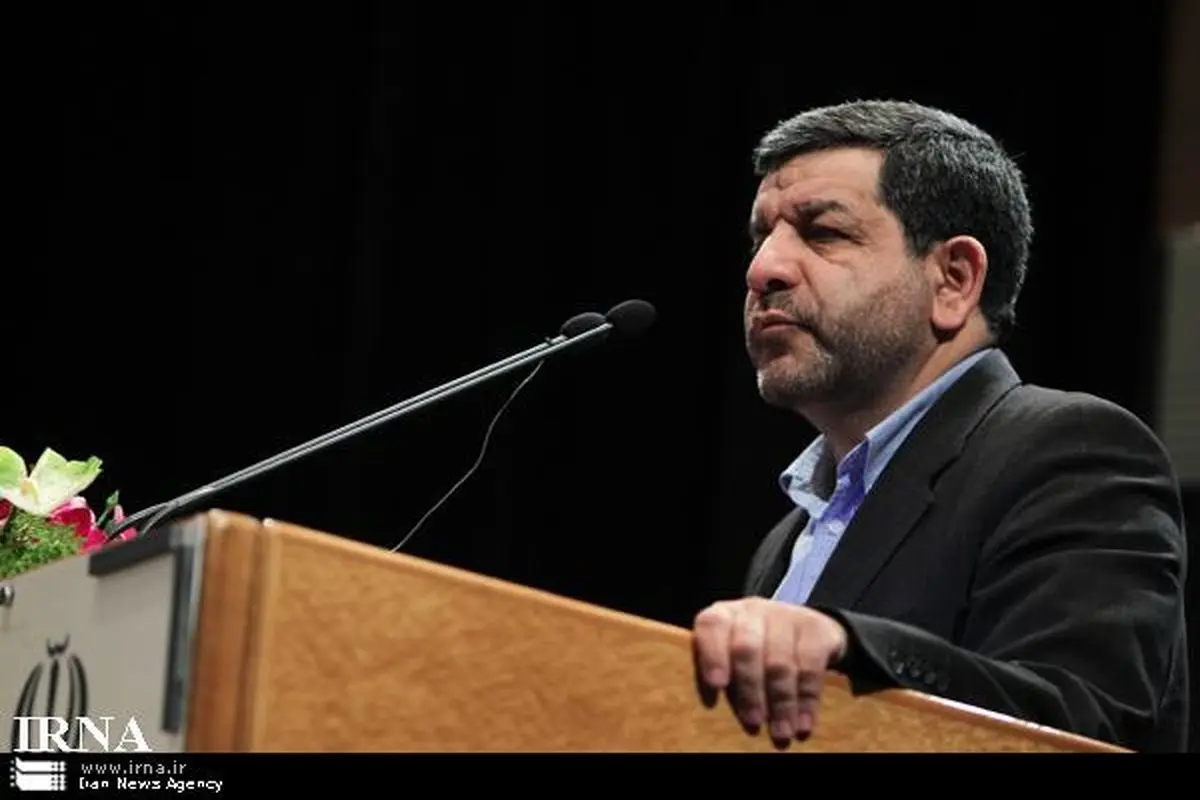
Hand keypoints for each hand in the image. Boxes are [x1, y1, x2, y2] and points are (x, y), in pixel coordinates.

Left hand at [692, 598, 847, 747]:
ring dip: (780, 702)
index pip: (711, 626)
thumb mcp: (734, 661)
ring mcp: (785, 615)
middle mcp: (752, 610)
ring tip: (781, 732)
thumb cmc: (756, 656)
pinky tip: (803, 723)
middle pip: (747, 648)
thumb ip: (724, 678)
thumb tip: (715, 716)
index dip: (712, 655)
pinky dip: (806, 699)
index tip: (717, 685)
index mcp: (724, 616)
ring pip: (779, 662)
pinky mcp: (815, 627)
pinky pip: (810, 666)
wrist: (806, 632)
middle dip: (749, 690)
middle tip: (753, 723)